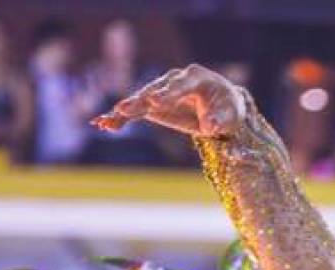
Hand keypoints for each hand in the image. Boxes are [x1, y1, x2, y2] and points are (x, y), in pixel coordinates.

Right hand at [90, 64, 247, 139]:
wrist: (222, 107)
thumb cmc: (228, 109)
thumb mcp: (230, 116)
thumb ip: (220, 121)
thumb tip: (210, 127)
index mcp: (195, 77)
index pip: (179, 84)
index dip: (167, 93)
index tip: (155, 102)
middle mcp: (174, 80)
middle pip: (154, 90)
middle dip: (139, 101)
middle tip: (123, 109)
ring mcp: (161, 90)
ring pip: (140, 100)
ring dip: (124, 111)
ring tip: (107, 122)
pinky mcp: (154, 104)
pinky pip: (136, 110)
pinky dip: (121, 118)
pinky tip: (104, 124)